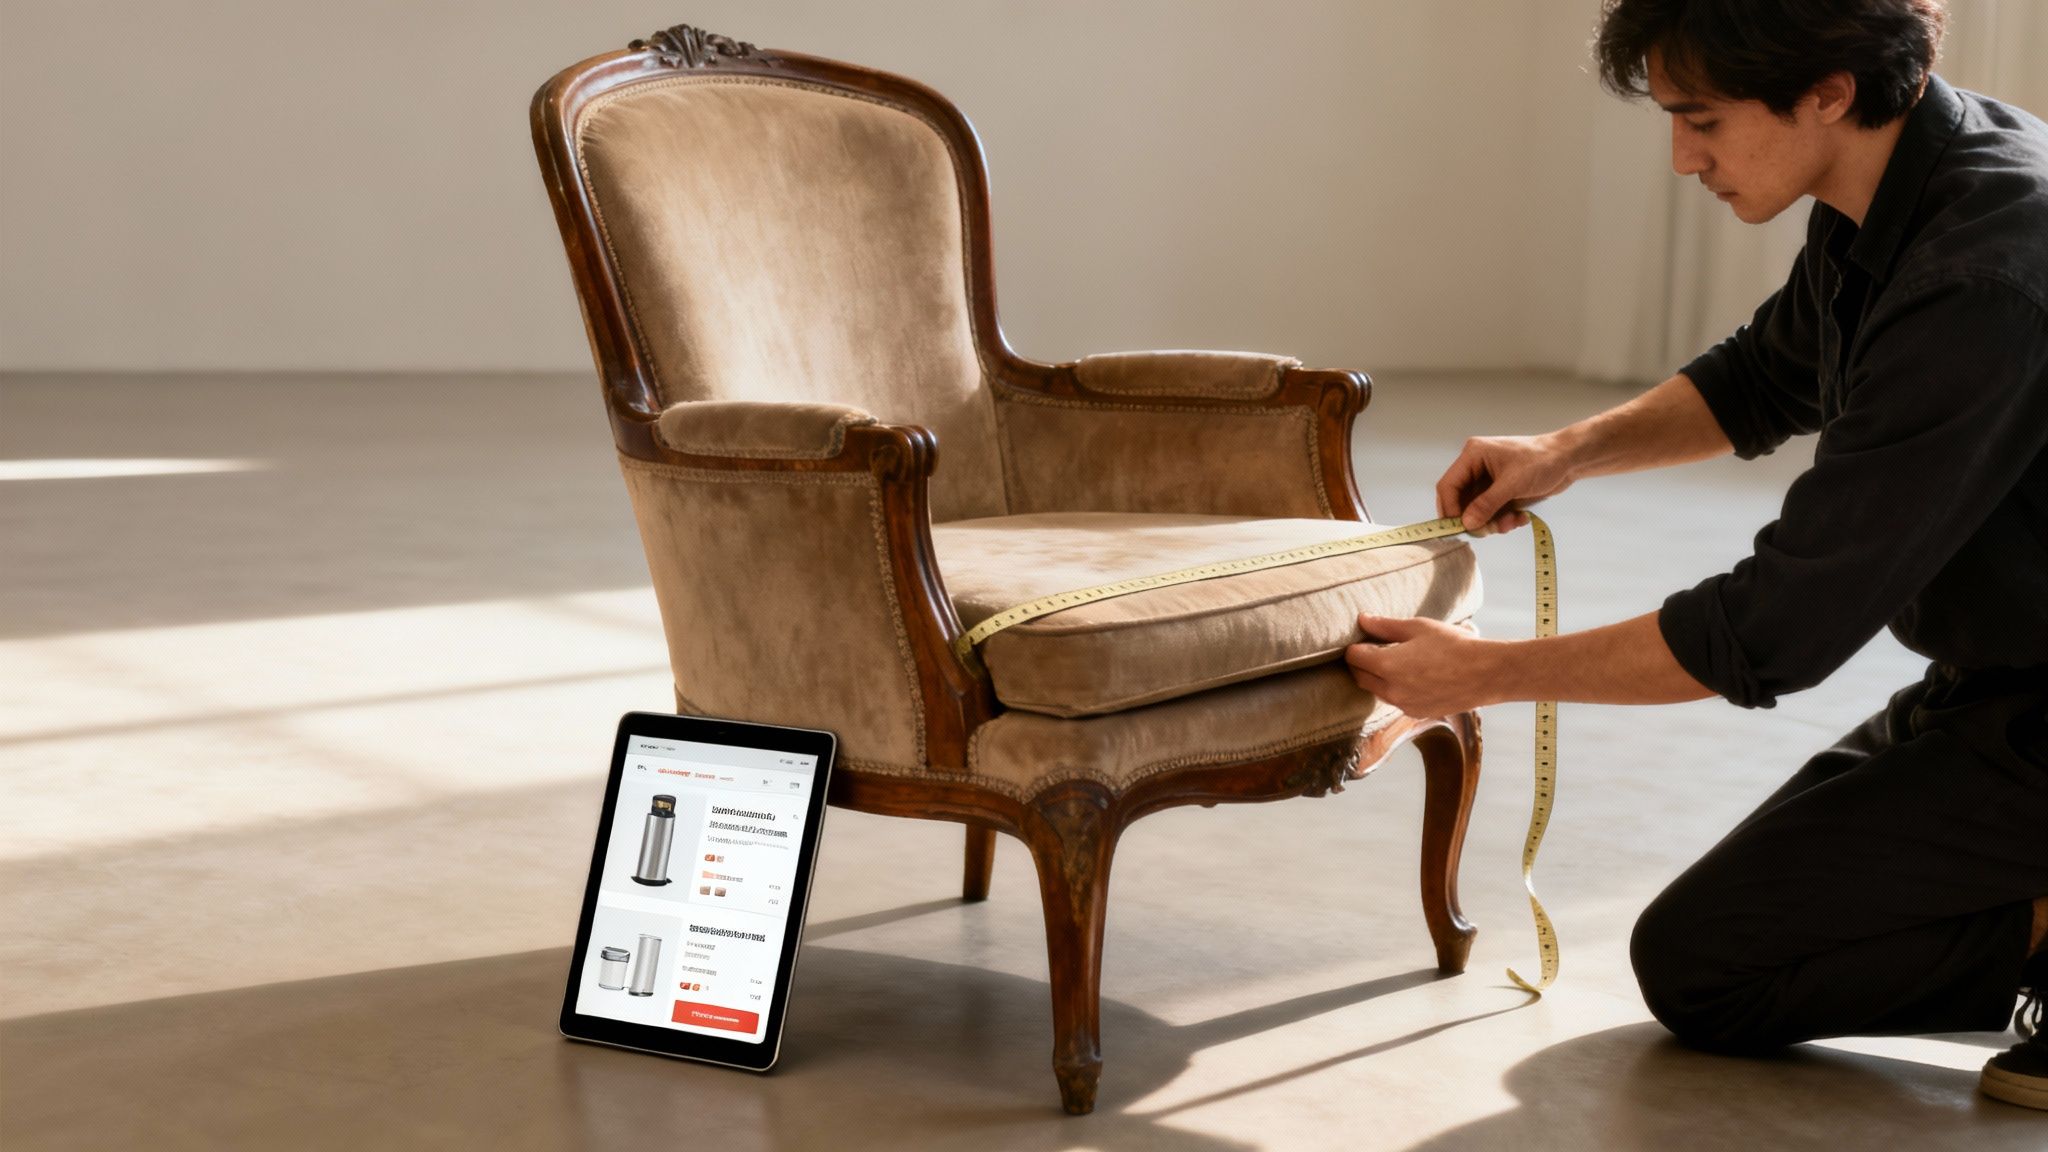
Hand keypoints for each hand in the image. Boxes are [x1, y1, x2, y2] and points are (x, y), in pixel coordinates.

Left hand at [1344, 614, 1499, 717]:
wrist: (1486, 674)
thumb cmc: (1454, 645)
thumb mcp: (1418, 628)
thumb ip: (1385, 626)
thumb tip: (1362, 620)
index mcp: (1387, 665)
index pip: (1354, 657)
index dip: (1356, 646)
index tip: (1364, 638)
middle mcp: (1391, 689)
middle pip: (1360, 677)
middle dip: (1361, 663)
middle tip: (1373, 648)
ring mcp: (1404, 705)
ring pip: (1377, 691)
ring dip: (1377, 677)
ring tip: (1394, 660)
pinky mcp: (1417, 713)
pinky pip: (1396, 700)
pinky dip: (1395, 689)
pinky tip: (1412, 676)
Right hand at [1435, 433, 1575, 535]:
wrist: (1569, 460)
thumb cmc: (1541, 462)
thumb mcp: (1512, 484)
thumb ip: (1486, 504)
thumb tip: (1466, 524)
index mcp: (1473, 456)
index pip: (1448, 485)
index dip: (1450, 509)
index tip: (1459, 528)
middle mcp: (1476, 468)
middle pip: (1460, 501)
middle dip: (1474, 519)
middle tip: (1488, 531)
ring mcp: (1488, 481)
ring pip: (1476, 511)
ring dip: (1492, 522)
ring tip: (1512, 522)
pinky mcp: (1500, 492)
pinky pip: (1491, 513)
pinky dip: (1502, 520)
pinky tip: (1520, 518)